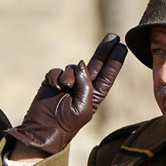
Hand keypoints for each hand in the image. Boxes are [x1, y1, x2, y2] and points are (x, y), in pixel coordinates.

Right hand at [5, 33, 127, 156]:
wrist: (42, 129)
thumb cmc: (66, 124)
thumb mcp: (83, 107)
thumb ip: (86, 84)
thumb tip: (80, 63)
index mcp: (94, 95)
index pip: (107, 75)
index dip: (115, 61)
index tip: (123, 47)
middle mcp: (82, 87)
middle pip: (96, 64)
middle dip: (104, 50)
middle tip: (113, 36)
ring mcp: (67, 83)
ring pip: (73, 67)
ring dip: (70, 75)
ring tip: (64, 88)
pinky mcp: (53, 81)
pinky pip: (57, 71)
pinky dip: (56, 77)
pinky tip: (54, 87)